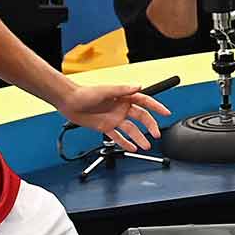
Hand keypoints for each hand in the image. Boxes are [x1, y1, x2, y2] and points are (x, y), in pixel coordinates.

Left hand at [57, 83, 171, 151]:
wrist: (69, 102)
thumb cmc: (84, 93)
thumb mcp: (105, 90)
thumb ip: (122, 89)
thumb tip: (138, 86)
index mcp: (123, 97)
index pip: (144, 101)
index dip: (156, 107)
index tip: (166, 113)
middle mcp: (120, 108)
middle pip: (141, 118)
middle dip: (150, 126)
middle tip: (156, 134)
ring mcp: (114, 118)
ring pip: (131, 129)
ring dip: (139, 138)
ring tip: (146, 146)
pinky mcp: (105, 127)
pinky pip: (118, 136)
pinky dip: (125, 143)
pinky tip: (132, 148)